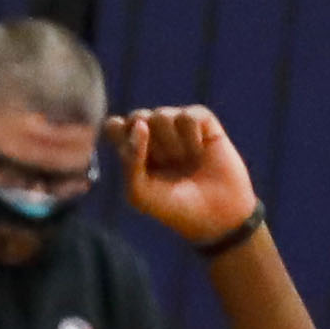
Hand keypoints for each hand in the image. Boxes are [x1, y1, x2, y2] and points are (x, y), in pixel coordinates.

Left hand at [112, 105, 261, 247]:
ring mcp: (179, 126)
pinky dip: (192, 137)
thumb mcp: (139, 192)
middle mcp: (154, 134)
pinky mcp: (204, 122)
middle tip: (163, 163)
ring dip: (170, 144)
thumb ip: (130, 160)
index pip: (115, 126)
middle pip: (137, 116)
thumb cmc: (173, 207)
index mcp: (133, 150)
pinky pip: (188, 116)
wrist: (214, 213)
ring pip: (161, 115)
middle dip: (146, 142)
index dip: (120, 134)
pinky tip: (200, 151)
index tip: (131, 155)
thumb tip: (141, 124)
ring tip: (183, 161)